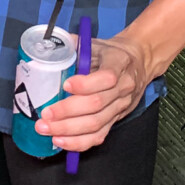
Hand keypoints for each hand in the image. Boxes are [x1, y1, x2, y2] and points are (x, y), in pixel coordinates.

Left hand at [35, 31, 150, 151]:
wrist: (138, 62)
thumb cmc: (110, 52)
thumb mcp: (95, 42)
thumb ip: (72, 45)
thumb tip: (48, 48)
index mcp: (118, 63)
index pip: (106, 78)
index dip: (85, 84)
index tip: (65, 85)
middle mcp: (122, 88)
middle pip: (97, 105)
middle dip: (68, 112)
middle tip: (46, 115)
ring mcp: (120, 107)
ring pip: (96, 124)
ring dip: (69, 130)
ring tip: (46, 129)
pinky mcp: (116, 120)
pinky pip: (99, 136)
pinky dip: (78, 142)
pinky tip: (60, 141)